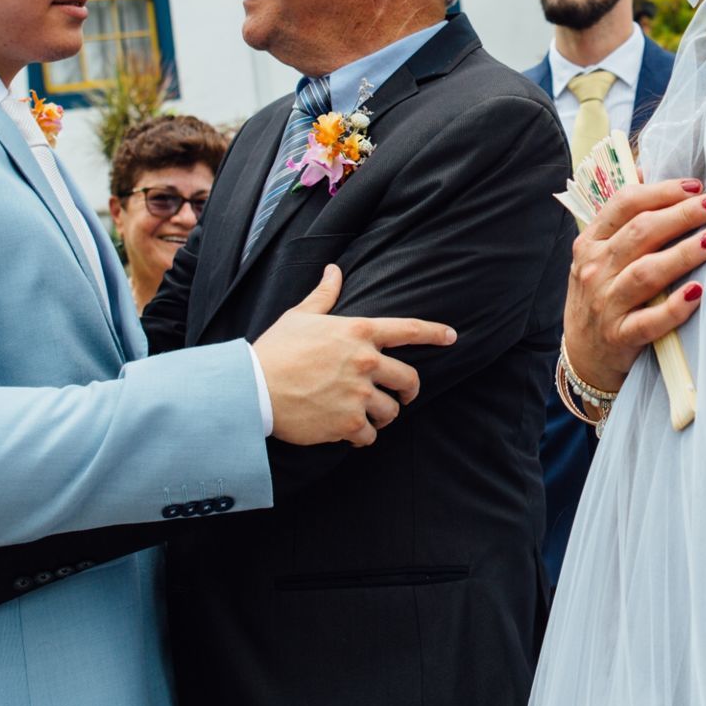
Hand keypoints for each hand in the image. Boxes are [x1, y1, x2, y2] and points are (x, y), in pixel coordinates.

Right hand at [252, 264, 456, 446]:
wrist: (253, 389)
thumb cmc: (275, 349)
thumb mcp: (300, 316)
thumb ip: (324, 296)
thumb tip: (334, 270)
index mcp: (359, 331)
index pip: (409, 330)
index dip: (435, 333)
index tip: (452, 337)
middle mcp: (366, 362)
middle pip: (409, 379)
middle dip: (408, 390)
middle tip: (402, 396)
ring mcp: (359, 394)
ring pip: (392, 411)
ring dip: (383, 415)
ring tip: (369, 416)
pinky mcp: (348, 423)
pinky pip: (370, 435)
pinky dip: (362, 436)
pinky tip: (349, 432)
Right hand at [564, 178, 705, 391]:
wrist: (582, 358)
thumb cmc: (601, 297)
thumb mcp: (598, 256)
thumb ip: (621, 219)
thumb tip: (650, 172)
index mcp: (590, 243)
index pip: (624, 205)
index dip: (661, 192)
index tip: (695, 186)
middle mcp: (594, 269)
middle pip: (641, 233)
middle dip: (682, 215)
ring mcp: (605, 304)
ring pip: (646, 272)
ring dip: (684, 253)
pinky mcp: (619, 337)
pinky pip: (650, 321)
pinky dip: (675, 307)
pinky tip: (698, 293)